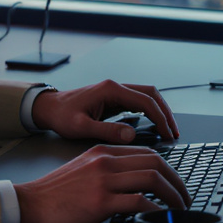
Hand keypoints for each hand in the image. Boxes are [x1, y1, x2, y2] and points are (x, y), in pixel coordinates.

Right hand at [14, 145, 190, 222]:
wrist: (31, 204)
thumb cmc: (55, 193)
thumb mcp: (82, 170)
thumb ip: (106, 170)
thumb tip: (132, 184)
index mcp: (101, 151)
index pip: (146, 152)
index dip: (167, 168)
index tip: (175, 184)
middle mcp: (105, 161)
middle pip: (155, 162)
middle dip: (177, 181)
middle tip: (185, 198)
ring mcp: (103, 180)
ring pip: (152, 179)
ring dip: (173, 196)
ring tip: (180, 209)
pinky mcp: (101, 202)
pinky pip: (140, 203)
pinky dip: (157, 211)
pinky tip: (161, 219)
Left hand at [30, 80, 179, 142]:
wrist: (48, 108)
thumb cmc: (62, 116)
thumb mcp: (82, 127)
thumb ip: (107, 131)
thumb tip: (131, 135)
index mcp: (110, 90)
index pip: (145, 101)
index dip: (160, 118)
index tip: (168, 134)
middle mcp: (115, 87)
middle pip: (150, 94)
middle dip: (165, 112)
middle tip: (174, 132)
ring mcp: (114, 92)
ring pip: (146, 96)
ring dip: (159, 111)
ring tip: (168, 130)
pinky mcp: (113, 99)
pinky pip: (137, 102)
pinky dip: (149, 112)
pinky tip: (153, 126)